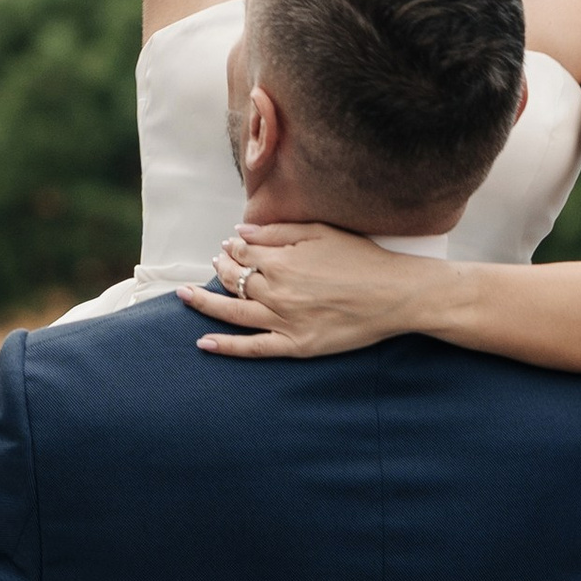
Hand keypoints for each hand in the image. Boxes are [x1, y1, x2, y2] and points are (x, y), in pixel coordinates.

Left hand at [180, 222, 445, 359]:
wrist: (396, 294)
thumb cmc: (361, 259)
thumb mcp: (319, 233)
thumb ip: (276, 231)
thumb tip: (239, 232)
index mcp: (281, 261)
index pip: (241, 253)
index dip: (231, 248)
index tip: (229, 246)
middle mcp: (276, 291)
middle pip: (233, 280)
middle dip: (220, 269)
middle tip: (215, 263)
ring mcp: (284, 321)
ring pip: (233, 312)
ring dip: (205, 302)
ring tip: (185, 295)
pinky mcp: (296, 346)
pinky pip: (253, 349)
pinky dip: (226, 347)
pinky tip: (204, 343)